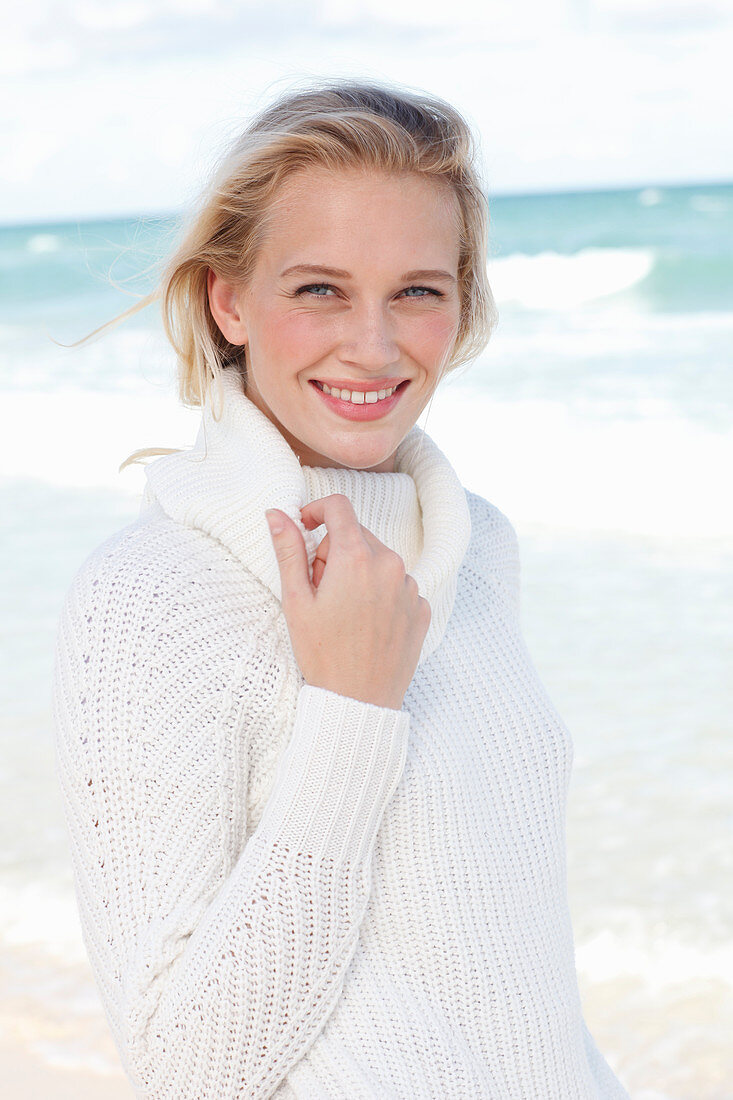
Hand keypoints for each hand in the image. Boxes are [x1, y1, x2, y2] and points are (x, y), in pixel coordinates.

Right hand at [266, 494, 429, 709]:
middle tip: (319, 590)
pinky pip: (398, 585)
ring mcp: (410, 588)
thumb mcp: (296, 601)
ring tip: (343, 612)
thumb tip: (276, 513)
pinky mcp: (422, 608)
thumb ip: (288, 550)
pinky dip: (380, 594)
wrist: (359, 702)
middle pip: (357, 535)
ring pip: (378, 560)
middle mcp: (390, 565)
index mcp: (355, 558)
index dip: (317, 511)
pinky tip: (366, 624)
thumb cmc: (322, 654)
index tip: (305, 527)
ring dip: (358, 573)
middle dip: (333, 552)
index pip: (339, 507)